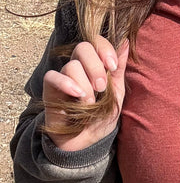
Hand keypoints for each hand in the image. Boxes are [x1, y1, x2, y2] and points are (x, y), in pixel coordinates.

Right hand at [43, 35, 128, 151]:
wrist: (87, 141)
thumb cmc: (102, 115)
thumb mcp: (117, 91)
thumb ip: (119, 68)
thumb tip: (126, 41)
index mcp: (96, 63)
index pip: (97, 42)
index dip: (105, 49)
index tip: (112, 66)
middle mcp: (79, 67)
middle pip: (83, 47)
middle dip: (95, 66)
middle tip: (102, 87)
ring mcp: (64, 77)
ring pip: (71, 65)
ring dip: (85, 84)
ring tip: (90, 102)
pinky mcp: (50, 90)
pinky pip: (52, 77)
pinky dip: (66, 84)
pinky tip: (77, 96)